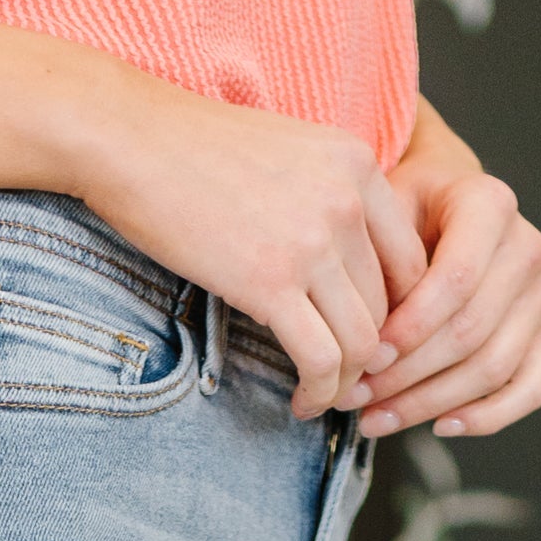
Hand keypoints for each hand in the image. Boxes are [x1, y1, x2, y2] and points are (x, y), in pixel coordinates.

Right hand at [76, 91, 425, 421]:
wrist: (130, 139)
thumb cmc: (194, 149)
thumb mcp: (288, 153)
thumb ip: (328, 198)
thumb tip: (344, 267)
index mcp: (357, 164)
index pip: (410, 260)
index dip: (395, 315)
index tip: (366, 339)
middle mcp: (347, 199)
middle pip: (388, 307)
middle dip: (369, 356)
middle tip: (345, 381)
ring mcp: (313, 241)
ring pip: (362, 342)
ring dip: (345, 383)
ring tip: (321, 396)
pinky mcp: (271, 281)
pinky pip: (322, 359)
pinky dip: (319, 392)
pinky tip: (302, 401)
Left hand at [357, 99, 540, 441]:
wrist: (444, 202)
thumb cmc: (407, 210)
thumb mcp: (383, 211)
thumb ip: (381, 264)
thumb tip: (370, 346)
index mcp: (490, 206)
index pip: (456, 281)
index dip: (411, 329)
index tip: (367, 357)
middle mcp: (527, 249)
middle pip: (472, 333)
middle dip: (408, 375)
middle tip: (356, 397)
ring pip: (493, 369)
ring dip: (430, 404)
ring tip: (376, 418)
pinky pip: (528, 390)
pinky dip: (485, 418)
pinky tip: (439, 425)